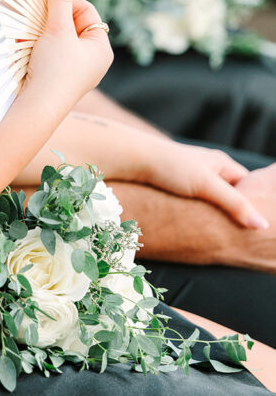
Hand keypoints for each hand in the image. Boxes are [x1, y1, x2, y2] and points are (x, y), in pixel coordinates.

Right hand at [22, 0, 112, 117]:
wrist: (35, 111)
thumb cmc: (53, 70)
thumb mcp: (56, 28)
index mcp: (101, 49)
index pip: (85, 10)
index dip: (65, 2)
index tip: (46, 5)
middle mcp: (91, 60)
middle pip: (70, 23)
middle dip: (49, 18)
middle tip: (36, 22)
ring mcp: (73, 71)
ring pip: (56, 37)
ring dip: (40, 32)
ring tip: (30, 36)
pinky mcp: (56, 79)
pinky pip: (48, 52)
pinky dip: (36, 46)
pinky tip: (26, 48)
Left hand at [137, 140, 269, 229]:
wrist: (132, 158)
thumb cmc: (170, 167)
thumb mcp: (205, 185)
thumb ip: (234, 204)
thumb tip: (262, 225)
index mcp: (222, 164)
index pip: (250, 189)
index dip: (254, 207)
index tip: (256, 230)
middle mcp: (211, 168)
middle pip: (233, 196)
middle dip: (237, 214)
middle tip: (241, 237)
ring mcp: (194, 177)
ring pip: (214, 202)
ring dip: (217, 216)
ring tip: (221, 235)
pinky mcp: (179, 186)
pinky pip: (198, 204)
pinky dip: (202, 215)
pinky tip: (199, 227)